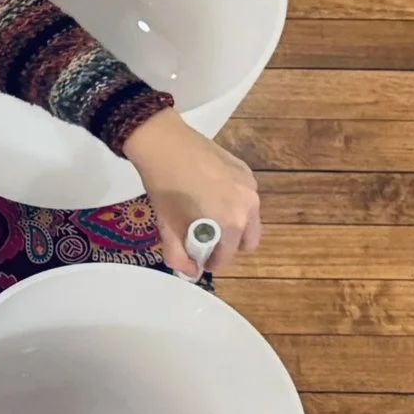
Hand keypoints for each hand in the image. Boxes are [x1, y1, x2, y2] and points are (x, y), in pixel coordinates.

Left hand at [123, 108, 261, 277]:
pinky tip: (210, 196)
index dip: (211, 262)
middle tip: (204, 241)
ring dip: (232, 226)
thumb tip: (190, 272)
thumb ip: (178, 256)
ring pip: (249, 220)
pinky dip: (233, 205)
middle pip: (247, 241)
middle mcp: (249, 205)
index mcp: (231, 222)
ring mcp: (250, 186)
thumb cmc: (164, 186)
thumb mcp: (167, 226)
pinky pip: (246, 199)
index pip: (227, 257)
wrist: (163, 142)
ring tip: (206, 218)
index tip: (198, 259)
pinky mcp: (246, 170)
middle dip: (227, 247)